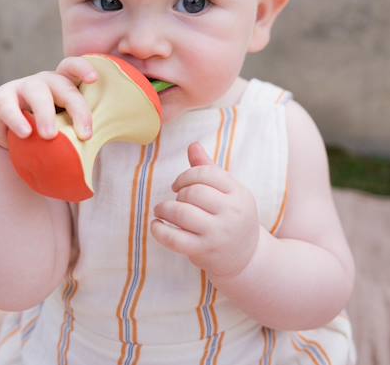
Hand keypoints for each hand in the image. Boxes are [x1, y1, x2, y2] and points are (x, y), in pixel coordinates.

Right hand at [0, 56, 97, 148]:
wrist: (7, 136)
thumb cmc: (45, 130)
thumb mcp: (64, 126)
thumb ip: (79, 129)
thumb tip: (104, 147)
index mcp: (64, 85)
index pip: (74, 68)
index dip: (84, 69)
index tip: (94, 80)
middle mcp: (45, 82)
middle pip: (63, 86)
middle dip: (77, 109)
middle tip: (85, 135)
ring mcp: (22, 88)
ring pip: (38, 93)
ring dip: (46, 114)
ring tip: (50, 136)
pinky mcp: (1, 101)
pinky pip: (9, 108)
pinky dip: (17, 120)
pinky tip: (25, 134)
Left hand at [151, 142, 259, 276]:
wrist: (246, 257)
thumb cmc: (232, 216)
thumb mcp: (228, 191)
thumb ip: (208, 168)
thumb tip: (192, 145)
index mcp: (239, 193)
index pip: (207, 173)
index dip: (186, 175)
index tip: (178, 184)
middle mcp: (231, 213)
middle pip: (194, 192)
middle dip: (178, 193)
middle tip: (176, 199)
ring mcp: (218, 234)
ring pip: (182, 213)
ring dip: (165, 209)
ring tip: (161, 210)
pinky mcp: (204, 252)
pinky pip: (174, 239)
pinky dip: (159, 230)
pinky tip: (156, 225)